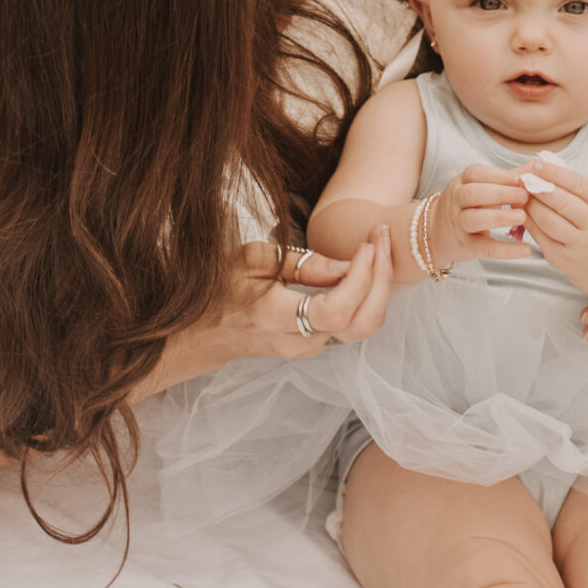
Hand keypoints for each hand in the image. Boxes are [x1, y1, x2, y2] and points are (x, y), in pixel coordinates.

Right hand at [200, 230, 394, 363]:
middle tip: (381, 238)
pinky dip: (370, 296)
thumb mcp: (252, 260)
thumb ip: (302, 265)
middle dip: (382, 279)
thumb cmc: (222, 289)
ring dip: (380, 287)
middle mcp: (298, 342)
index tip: (366, 245)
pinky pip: (355, 326)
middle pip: (361, 323)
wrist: (205, 332)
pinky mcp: (318, 346)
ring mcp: (310, 349)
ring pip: (364, 327)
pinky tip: (365, 268)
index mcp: (274, 318)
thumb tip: (347, 265)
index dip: (359, 279)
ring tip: (378, 246)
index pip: (333, 310)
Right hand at [422, 165, 536, 270]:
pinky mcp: (465, 246)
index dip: (499, 175)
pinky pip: (484, 248)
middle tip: (525, 196)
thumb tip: (537, 166)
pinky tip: (525, 250)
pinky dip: (505, 250)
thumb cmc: (469, 205)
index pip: (476, 173)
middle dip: (499, 193)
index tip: (521, 179)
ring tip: (522, 217)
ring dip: (498, 217)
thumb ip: (509, 177)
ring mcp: (458, 224)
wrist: (437, 232)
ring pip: (473, 219)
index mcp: (462, 182)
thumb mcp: (482, 187)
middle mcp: (456, 201)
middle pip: (472, 194)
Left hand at [517, 154, 587, 292]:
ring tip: (519, 193)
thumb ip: (568, 184)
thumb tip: (536, 165)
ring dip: (530, 205)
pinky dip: (527, 221)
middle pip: (564, 204)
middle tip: (523, 179)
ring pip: (549, 221)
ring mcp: (581, 246)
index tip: (536, 164)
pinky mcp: (562, 259)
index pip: (579, 185)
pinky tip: (519, 210)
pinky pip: (540, 237)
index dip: (556, 173)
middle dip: (540, 189)